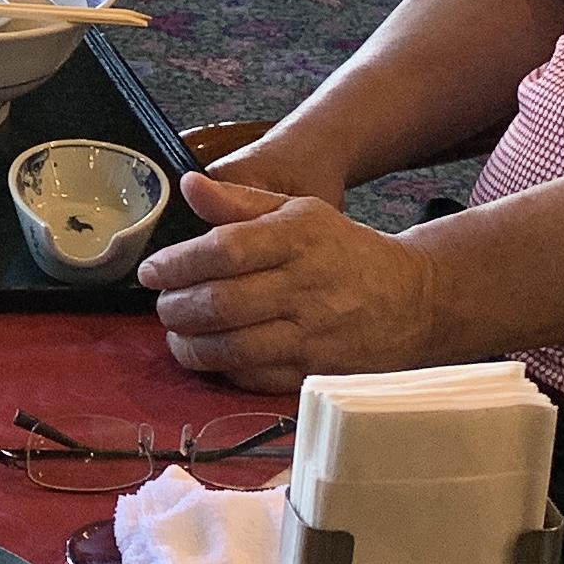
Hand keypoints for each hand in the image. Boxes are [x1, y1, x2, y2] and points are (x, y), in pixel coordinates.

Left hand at [136, 170, 439, 390]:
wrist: (413, 300)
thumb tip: (189, 185)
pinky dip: (222, 370)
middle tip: (163, 305)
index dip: (178, 263)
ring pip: (231, 348)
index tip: (151, 271)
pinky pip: (253, 378)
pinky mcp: (317, 372)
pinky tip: (212, 356)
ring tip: (178, 334)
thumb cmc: (342, 251)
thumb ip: (239, 201)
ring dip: (190, 345)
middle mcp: (306, 286)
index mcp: (299, 238)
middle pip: (221, 304)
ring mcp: (313, 335)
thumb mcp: (298, 211)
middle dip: (176, 308)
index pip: (225, 250)